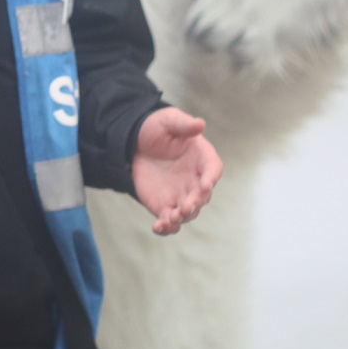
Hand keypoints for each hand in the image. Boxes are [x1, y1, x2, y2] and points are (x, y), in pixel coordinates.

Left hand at [132, 107, 221, 235]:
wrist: (134, 142)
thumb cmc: (156, 128)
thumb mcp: (168, 120)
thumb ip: (183, 124)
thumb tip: (199, 124)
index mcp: (201, 157)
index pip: (213, 168)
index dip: (211, 177)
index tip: (206, 185)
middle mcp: (195, 179)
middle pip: (202, 196)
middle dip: (195, 203)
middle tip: (185, 207)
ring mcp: (181, 194)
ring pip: (188, 212)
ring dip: (182, 218)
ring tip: (171, 219)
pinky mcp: (165, 205)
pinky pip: (169, 221)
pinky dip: (166, 227)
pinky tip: (158, 227)